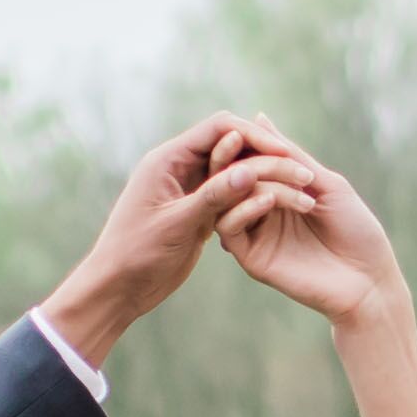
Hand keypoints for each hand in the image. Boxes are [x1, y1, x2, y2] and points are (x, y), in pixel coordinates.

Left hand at [36, 115, 295, 371]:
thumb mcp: (178, 225)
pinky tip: (278, 204)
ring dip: (262, 175)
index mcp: (168, 160)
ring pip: (232, 169)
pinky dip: (251, 195)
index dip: (254, 135)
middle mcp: (178, 167)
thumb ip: (213, 196)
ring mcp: (188, 188)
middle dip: (264, 153)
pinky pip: (229, 193)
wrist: (117, 288)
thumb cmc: (137, 254)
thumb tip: (250, 169)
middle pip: (230, 144)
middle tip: (298, 168)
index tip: (284, 151)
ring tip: (296, 186)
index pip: (219, 129)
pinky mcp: (196, 210)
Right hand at [212, 142, 412, 339]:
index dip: (247, 142)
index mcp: (275, 190)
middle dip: (250, 159)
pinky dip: (242, 208)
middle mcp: (259, 210)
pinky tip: (269, 201)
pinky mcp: (251, 258)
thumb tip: (257, 118)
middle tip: (273, 155)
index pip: (246, 158)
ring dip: (250, 180)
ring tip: (283, 181)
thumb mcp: (324, 183)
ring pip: (227, 197)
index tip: (257, 132)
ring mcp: (254, 234)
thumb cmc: (356, 230)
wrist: (369, 281)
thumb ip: (290, 155)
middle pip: (231, 174)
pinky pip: (229, 227)